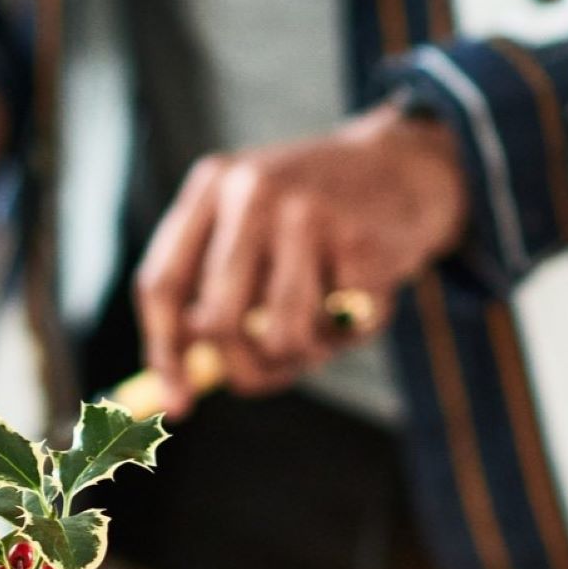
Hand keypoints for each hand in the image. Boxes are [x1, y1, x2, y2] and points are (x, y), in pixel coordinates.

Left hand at [134, 100, 467, 417]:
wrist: (405, 165)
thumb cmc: (311, 216)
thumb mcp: (248, 226)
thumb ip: (208, 296)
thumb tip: (174, 393)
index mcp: (211, 185)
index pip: (161, 284)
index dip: (165, 352)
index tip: (177, 403)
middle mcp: (252, 192)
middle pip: (217, 321)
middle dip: (238, 367)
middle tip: (263, 375)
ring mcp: (309, 213)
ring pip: (280, 336)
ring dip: (302, 353)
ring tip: (320, 326)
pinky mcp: (363, 241)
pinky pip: (341, 332)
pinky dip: (348, 334)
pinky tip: (358, 297)